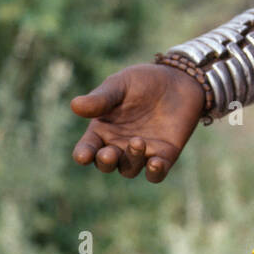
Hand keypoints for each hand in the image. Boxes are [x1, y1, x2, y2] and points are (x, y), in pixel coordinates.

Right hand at [70, 63, 206, 182]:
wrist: (179, 79)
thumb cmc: (144, 81)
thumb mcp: (121, 85)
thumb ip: (101, 98)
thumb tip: (74, 105)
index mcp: (103, 130)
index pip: (87, 148)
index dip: (83, 154)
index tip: (83, 155)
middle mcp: (119, 145)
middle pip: (106, 164)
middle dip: (105, 162)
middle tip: (109, 153)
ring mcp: (141, 153)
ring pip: (129, 169)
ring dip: (131, 160)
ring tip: (137, 141)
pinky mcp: (164, 156)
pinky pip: (155, 173)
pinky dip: (154, 172)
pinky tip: (155, 163)